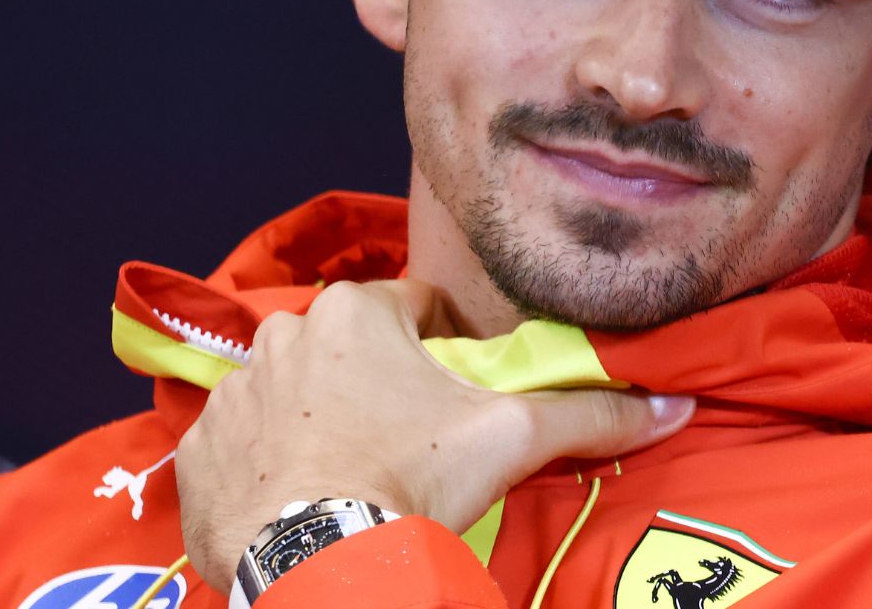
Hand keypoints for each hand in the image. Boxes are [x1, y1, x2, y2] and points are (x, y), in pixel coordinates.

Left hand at [175, 279, 694, 592]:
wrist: (318, 561)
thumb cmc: (411, 479)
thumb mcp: (509, 438)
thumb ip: (588, 412)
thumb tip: (674, 404)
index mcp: (356, 312)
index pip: (416, 309)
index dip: (446, 350)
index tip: (458, 397)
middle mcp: (282, 334)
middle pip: (351, 350)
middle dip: (378, 386)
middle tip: (410, 443)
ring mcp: (231, 393)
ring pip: (294, 394)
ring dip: (321, 422)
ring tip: (356, 477)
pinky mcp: (197, 452)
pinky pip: (241, 446)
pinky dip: (268, 468)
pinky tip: (303, 502)